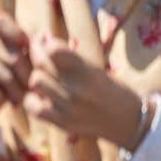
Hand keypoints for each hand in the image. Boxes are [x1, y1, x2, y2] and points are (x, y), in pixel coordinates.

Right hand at [0, 15, 31, 139]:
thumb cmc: (6, 81)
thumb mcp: (20, 63)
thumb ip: (31, 49)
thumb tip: (44, 33)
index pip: (0, 22)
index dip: (15, 33)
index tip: (26, 49)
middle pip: (13, 57)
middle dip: (28, 77)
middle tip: (34, 90)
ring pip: (6, 76)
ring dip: (18, 92)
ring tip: (23, 99)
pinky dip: (6, 100)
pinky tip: (10, 103)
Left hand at [26, 35, 145, 147]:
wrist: (128, 120)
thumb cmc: (110, 89)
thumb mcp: (95, 69)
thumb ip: (70, 57)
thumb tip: (44, 40)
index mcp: (89, 72)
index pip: (54, 50)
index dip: (44, 41)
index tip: (45, 38)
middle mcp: (77, 89)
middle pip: (41, 63)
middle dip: (36, 52)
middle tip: (38, 50)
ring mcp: (68, 107)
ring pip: (35, 81)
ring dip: (36, 77)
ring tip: (43, 76)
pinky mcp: (61, 122)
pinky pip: (33, 107)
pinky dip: (31, 100)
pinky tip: (39, 97)